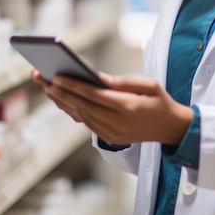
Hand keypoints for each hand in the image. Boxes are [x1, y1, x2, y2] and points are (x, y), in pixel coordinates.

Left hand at [31, 69, 193, 145]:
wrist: (172, 129)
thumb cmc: (161, 101)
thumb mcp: (150, 84)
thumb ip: (124, 82)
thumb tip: (99, 78)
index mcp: (128, 107)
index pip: (94, 95)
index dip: (74, 86)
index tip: (57, 76)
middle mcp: (117, 123)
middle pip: (82, 106)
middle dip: (61, 92)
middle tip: (42, 78)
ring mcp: (113, 133)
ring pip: (81, 115)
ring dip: (63, 101)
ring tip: (48, 87)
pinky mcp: (110, 138)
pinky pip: (87, 123)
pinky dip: (74, 111)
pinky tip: (64, 100)